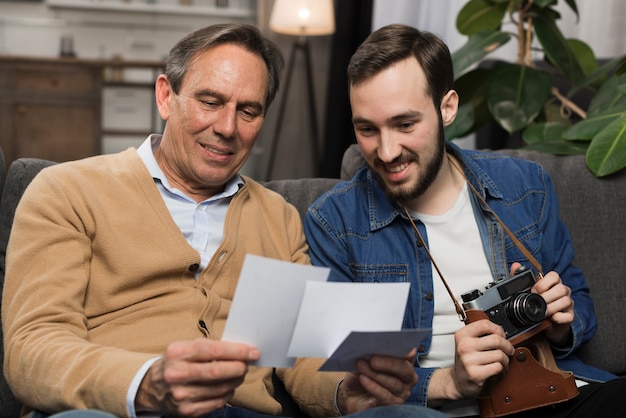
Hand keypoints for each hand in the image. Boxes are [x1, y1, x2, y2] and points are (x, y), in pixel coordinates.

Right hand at [135, 338, 259, 416]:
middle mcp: (176, 374)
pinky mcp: (186, 410)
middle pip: (217, 371)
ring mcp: (180, 394)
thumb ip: (211, 348)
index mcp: (177, 353)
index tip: (253, 352)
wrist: (153, 386)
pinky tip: (228, 387)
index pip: (214, 350)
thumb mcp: (186, 348)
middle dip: (238, 368)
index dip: (237, 351)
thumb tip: (242, 352)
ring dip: (235, 381)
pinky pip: (216, 402)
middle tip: (247, 365)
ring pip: (220, 388)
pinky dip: (228, 394)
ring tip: (238, 375)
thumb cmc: (178, 363)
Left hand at [336, 349, 417, 413]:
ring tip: (361, 366)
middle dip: (389, 363)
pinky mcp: (393, 404)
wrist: (351, 393)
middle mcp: (407, 377)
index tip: (394, 342)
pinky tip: (363, 379)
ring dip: (376, 375)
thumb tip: (371, 345)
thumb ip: (371, 352)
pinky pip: (386, 396)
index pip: (409, 353)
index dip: (404, 348)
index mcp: (404, 361)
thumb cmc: (362, 373)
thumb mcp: (364, 359)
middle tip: (373, 359)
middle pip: (404, 369)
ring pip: (393, 383)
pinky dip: (373, 387)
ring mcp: (402, 392)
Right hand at [436, 319, 514, 403]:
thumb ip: (481, 334)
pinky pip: (498, 367)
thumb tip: (501, 332)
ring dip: (506, 359)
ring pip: (500, 354)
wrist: (458, 381)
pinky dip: (502, 369)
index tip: (501, 335)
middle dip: (507, 345)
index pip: (485, 324)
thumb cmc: (467, 361)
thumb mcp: (468, 342)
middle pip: (496, 339)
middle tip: (508, 349)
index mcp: (462, 335)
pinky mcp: (475, 374)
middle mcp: (464, 346)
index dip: (498, 329)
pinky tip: (498, 369)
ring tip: (502, 362)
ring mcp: (469, 360)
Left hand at [510, 263, 574, 345]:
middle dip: (546, 297)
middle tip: (535, 303)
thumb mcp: (527, 291)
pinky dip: (558, 318)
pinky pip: (568, 316)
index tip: (533, 290)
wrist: (544, 322)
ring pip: (566, 301)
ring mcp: (568, 304)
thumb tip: (515, 265)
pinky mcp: (570, 316)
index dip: (543, 283)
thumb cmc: (536, 303)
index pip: (554, 276)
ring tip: (541, 313)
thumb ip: (521, 278)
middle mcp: (563, 291)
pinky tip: (550, 319)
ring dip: (551, 308)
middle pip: (561, 289)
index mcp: (553, 283)